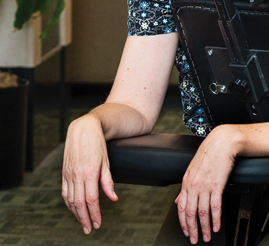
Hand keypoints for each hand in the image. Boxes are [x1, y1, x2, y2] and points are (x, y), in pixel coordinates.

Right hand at [62, 114, 117, 233]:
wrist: (83, 128)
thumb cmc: (98, 143)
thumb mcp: (107, 161)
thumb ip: (108, 181)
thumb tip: (113, 198)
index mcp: (89, 172)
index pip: (92, 199)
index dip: (94, 213)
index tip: (98, 224)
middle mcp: (77, 175)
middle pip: (79, 203)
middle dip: (84, 218)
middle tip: (89, 230)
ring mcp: (68, 174)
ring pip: (70, 200)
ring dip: (76, 214)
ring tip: (82, 223)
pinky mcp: (64, 173)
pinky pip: (65, 193)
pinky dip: (68, 204)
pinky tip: (73, 210)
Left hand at [175, 126, 237, 243]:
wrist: (223, 141)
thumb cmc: (211, 152)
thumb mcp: (193, 168)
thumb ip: (186, 186)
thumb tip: (178, 199)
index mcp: (186, 181)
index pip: (180, 207)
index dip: (183, 222)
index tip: (186, 231)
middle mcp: (194, 185)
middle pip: (190, 213)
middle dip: (192, 229)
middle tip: (195, 239)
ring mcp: (205, 185)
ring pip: (202, 212)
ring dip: (204, 227)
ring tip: (206, 236)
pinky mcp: (217, 185)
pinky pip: (215, 206)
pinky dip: (215, 219)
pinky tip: (216, 226)